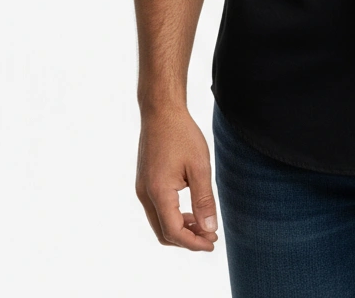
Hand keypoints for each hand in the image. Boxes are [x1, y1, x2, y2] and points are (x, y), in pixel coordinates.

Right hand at [135, 106, 218, 250]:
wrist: (161, 112)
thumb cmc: (182, 135)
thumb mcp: (199, 167)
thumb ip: (204, 199)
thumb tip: (210, 229)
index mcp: (158, 192)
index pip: (174, 232)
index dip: (193, 243)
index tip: (212, 243)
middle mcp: (145, 194)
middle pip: (163, 233)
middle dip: (187, 239)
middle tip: (210, 237)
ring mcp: (142, 189)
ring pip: (159, 223)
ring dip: (180, 228)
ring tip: (203, 224)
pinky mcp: (144, 182)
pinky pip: (156, 210)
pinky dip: (172, 216)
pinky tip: (190, 210)